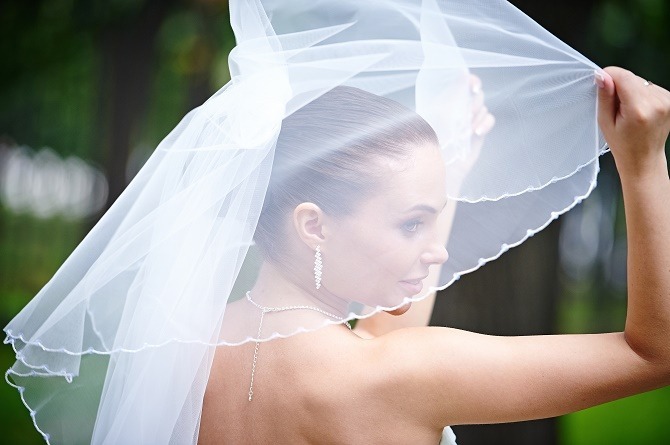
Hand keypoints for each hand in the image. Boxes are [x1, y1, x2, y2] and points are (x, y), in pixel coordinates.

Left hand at [444, 75, 495, 191]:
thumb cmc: (431, 142)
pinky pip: (489, 119)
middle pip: (475, 94)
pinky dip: (485, 123)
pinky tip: (476, 132)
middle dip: (473, 103)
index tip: (473, 86)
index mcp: (445, 101)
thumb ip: (451, 96)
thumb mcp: (438, 116)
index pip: (461, 82)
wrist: (439, 168)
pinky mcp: (478, 131)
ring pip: (482, 106)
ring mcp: (469, 120)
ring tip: (465, 131)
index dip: (470, 80)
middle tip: (466, 115)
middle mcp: (458, 108)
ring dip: (476, 116)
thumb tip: (462, 76)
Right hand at [597, 67, 669, 178]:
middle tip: (617, 108)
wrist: (643, 158)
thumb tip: (602, 76)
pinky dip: (640, 94)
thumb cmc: (623, 144)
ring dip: (631, 91)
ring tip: (628, 111)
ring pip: (640, 81)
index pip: (623, 76)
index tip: (602, 86)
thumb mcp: (605, 122)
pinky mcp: (669, 99)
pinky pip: (649, 86)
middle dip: (619, 87)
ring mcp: (666, 100)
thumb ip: (605, 97)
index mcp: (639, 109)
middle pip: (631, 77)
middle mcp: (657, 102)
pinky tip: (638, 110)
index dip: (609, 77)